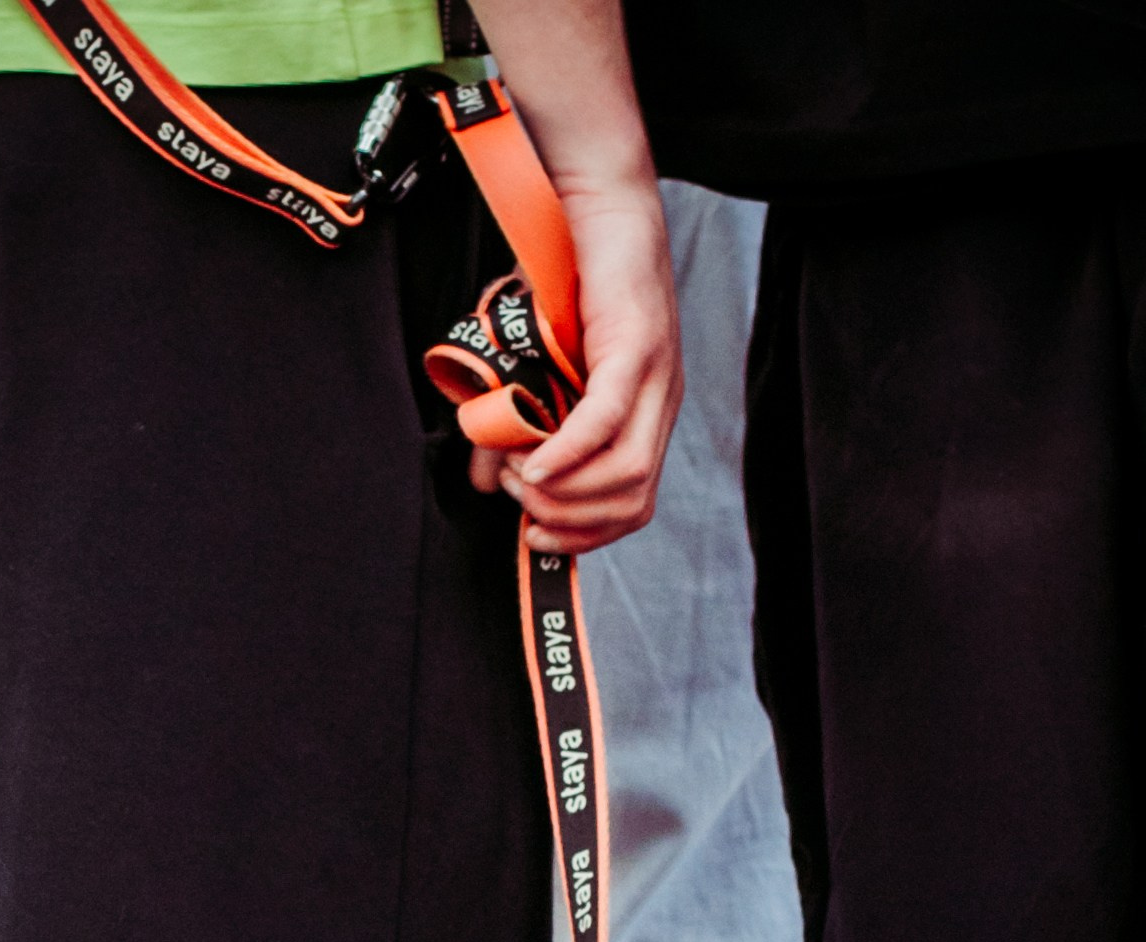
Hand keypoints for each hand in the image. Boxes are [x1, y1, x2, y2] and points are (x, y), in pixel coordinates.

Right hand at [466, 0, 681, 555]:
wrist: (596, 200)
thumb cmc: (566, 278)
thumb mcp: (535, 365)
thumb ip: (514, 428)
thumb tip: (487, 483)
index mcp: (644, 413)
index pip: (633, 506)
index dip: (586, 536)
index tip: (535, 536)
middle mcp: (658, 402)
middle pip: (632, 502)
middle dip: (570, 522)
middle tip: (520, 501)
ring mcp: (653, 377)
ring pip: (624, 474)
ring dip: (562, 492)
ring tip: (518, 472)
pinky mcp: (635, 349)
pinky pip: (605, 424)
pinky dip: (567, 457)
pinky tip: (534, 466)